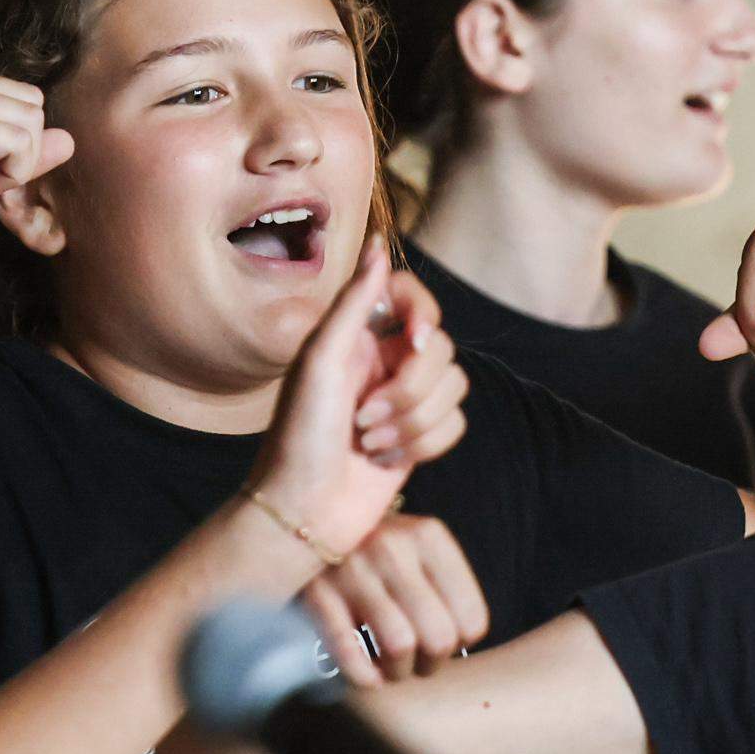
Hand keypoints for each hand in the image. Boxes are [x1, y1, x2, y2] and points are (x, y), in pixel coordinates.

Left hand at [248, 245, 469, 564]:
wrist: (303, 509)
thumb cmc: (298, 435)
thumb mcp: (318, 360)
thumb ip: (353, 301)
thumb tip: (379, 244)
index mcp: (357, 334)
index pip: (413, 297)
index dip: (424, 314)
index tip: (413, 339)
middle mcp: (384, 361)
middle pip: (442, 348)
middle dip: (409, 389)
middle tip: (362, 417)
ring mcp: (404, 400)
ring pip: (454, 388)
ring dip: (412, 422)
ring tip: (367, 442)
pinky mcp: (419, 436)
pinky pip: (455, 425)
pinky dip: (423, 445)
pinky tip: (383, 460)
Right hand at [302, 514, 489, 685]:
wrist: (300, 522)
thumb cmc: (372, 551)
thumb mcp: (416, 548)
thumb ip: (444, 588)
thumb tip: (461, 646)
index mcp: (427, 536)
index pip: (471, 620)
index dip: (458, 647)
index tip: (438, 644)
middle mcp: (392, 546)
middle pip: (438, 638)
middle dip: (430, 665)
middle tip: (415, 663)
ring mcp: (351, 568)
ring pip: (399, 647)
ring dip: (397, 672)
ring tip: (389, 668)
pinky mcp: (314, 592)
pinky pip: (348, 652)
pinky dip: (362, 676)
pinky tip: (365, 678)